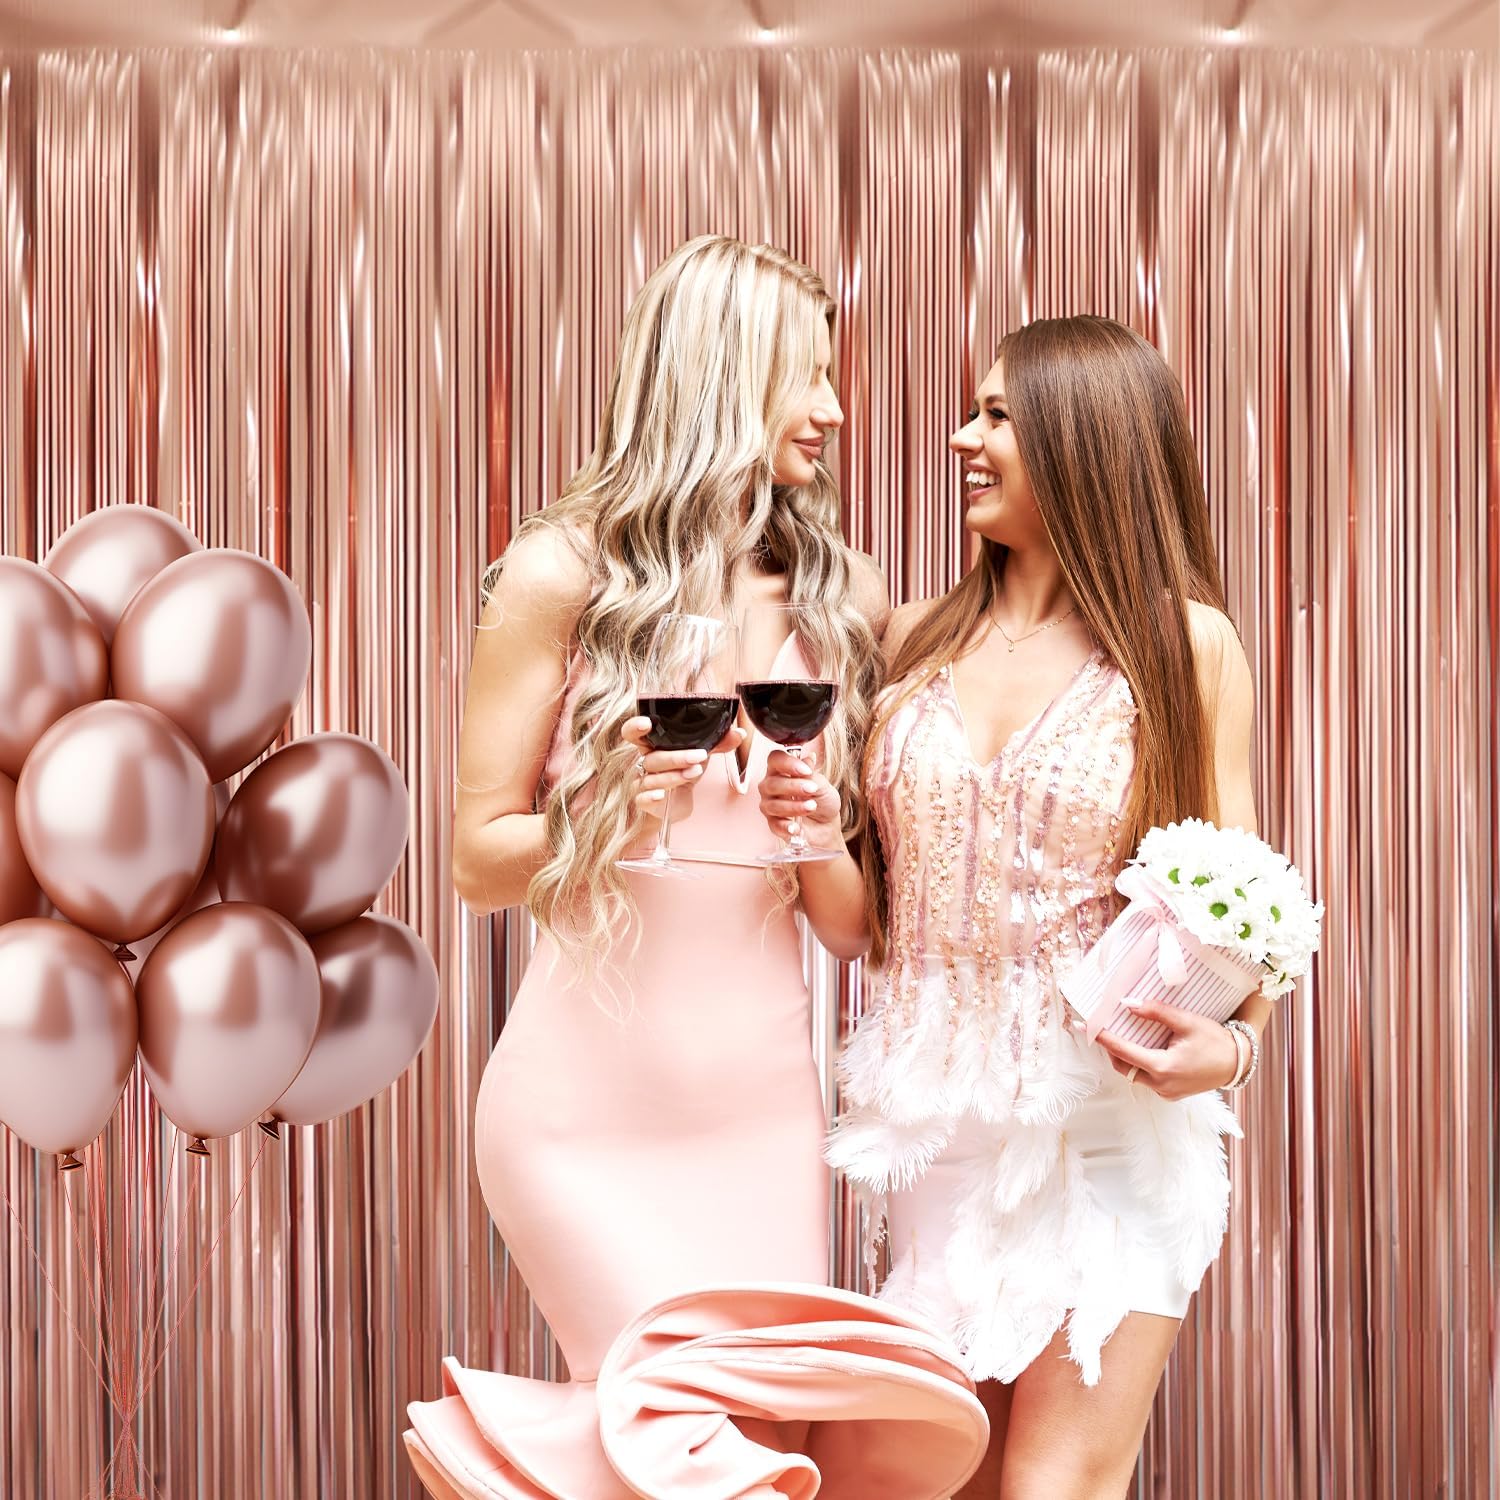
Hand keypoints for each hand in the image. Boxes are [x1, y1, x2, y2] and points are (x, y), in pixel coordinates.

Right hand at [621, 716, 746, 822]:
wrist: (680, 801)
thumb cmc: (685, 769)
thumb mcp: (701, 753)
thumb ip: (718, 742)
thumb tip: (738, 733)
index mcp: (652, 745)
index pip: (633, 733)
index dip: (636, 727)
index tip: (647, 723)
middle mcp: (645, 763)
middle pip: (652, 757)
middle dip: (675, 756)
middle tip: (699, 755)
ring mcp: (643, 783)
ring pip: (653, 778)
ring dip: (675, 775)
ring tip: (695, 771)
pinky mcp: (646, 802)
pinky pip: (644, 799)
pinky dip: (652, 797)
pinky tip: (662, 795)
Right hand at [757, 748, 844, 852]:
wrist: (827, 824)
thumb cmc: (822, 800)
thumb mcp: (822, 784)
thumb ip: (811, 773)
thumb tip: (808, 758)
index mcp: (781, 771)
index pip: (775, 759)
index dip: (788, 763)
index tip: (806, 771)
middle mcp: (771, 786)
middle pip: (772, 783)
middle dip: (793, 786)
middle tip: (812, 790)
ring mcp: (770, 805)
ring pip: (772, 805)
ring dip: (793, 806)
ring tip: (811, 807)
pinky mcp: (773, 824)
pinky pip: (774, 825)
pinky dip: (786, 827)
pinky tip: (796, 827)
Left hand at [1095, 996, 1244, 1100]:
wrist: (1239, 1063)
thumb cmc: (1216, 1041)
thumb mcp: (1187, 1021)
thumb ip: (1156, 1011)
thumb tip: (1128, 1003)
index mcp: (1163, 1067)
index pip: (1122, 1051)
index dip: (1101, 1038)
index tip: (1085, 1026)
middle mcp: (1161, 1085)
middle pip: (1123, 1066)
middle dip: (1110, 1048)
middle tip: (1099, 1029)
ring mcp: (1166, 1092)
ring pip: (1133, 1074)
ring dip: (1124, 1056)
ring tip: (1118, 1035)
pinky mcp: (1171, 1094)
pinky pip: (1146, 1079)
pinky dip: (1139, 1064)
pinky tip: (1141, 1049)